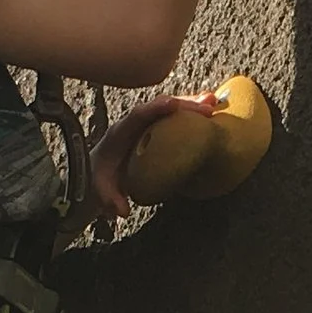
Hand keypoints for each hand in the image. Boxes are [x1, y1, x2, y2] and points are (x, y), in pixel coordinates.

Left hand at [90, 88, 219, 218]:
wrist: (98, 171)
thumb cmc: (101, 179)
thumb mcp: (101, 191)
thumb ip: (109, 200)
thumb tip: (122, 210)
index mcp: (120, 133)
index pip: (137, 116)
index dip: (154, 108)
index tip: (173, 104)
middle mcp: (135, 123)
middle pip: (160, 107)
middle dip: (184, 105)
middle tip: (208, 108)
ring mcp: (147, 122)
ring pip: (171, 108)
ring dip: (192, 104)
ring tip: (214, 102)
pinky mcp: (157, 127)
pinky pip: (176, 115)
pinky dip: (192, 111)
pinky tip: (211, 110)